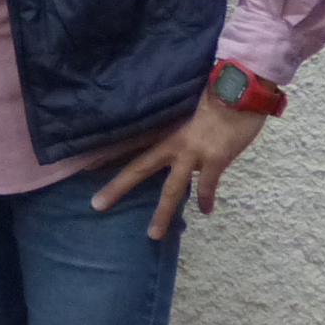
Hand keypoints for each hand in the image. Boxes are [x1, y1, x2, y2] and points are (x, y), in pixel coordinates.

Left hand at [91, 94, 267, 239]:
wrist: (240, 91)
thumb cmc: (215, 95)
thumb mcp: (188, 108)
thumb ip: (179, 126)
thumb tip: (175, 138)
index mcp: (164, 129)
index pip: (129, 142)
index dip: (106, 153)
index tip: (83, 165)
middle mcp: (172, 142)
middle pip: (139, 168)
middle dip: (117, 187)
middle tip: (96, 205)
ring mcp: (192, 153)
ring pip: (171, 188)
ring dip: (162, 213)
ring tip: (153, 234)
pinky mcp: (214, 160)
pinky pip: (207, 186)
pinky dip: (205, 199)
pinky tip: (206, 211)